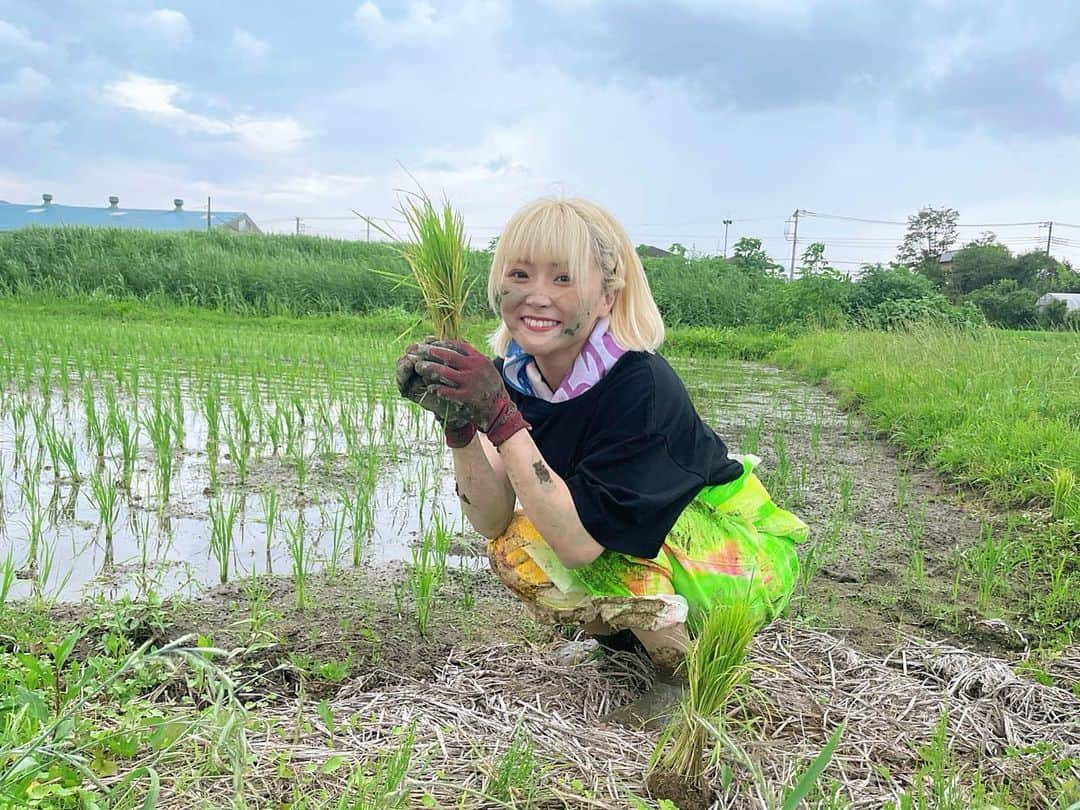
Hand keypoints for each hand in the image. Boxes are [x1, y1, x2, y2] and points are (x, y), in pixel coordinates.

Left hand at [411, 338, 528, 446]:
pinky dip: (438, 389)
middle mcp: (474, 368)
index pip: (456, 345)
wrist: (499, 407)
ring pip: (445, 373)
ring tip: (418, 367)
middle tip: (416, 350)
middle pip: (448, 356)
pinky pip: (448, 391)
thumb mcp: (484, 365)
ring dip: (429, 368)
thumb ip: (470, 355)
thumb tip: (454, 342)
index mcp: (478, 358)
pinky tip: (430, 387)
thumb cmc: (490, 385)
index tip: (427, 341)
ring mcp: (470, 382)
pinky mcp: (467, 396)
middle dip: (429, 352)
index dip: (440, 342)